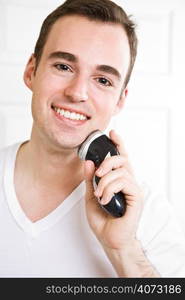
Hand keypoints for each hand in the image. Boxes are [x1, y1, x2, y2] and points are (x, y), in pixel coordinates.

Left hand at [84, 129, 143, 249]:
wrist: (110, 240)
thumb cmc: (103, 220)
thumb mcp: (91, 196)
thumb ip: (90, 180)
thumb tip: (88, 162)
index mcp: (118, 180)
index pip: (120, 158)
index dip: (118, 144)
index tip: (112, 132)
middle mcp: (128, 182)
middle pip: (122, 159)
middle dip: (108, 161)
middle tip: (98, 173)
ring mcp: (133, 189)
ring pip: (121, 171)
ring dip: (104, 181)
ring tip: (99, 194)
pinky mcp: (136, 196)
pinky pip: (123, 182)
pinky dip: (110, 189)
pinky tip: (105, 200)